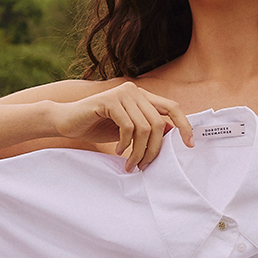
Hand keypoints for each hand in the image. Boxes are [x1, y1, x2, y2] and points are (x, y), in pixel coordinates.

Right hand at [51, 84, 193, 169]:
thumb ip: (147, 129)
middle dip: (155, 149)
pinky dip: (125, 144)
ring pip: (145, 128)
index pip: (172, 107)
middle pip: (160, 123)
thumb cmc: (97, 126)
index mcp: (142, 96)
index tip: (189, 144)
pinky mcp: (109, 100)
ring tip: (131, 164)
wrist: (67, 121)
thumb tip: (172, 138)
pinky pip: (128, 127)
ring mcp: (122, 93)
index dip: (184, 125)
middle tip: (145, 166)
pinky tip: (117, 150)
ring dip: (139, 152)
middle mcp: (134, 91)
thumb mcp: (128, 130)